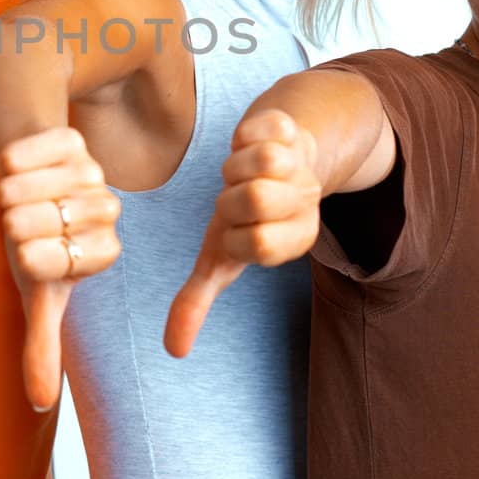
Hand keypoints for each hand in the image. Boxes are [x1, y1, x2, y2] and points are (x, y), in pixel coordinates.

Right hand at [0, 127, 120, 410]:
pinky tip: (16, 165)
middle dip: (11, 223)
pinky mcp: (72, 139)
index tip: (25, 253)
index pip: (49, 263)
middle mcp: (107, 211)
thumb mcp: (37, 293)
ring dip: (7, 192)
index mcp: (103, 254)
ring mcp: (92, 171)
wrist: (27, 179)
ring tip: (11, 195)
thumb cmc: (32, 240)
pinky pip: (26, 151)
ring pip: (30, 186)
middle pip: (36, 223)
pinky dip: (8, 160)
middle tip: (16, 219)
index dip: (23, 257)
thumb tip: (40, 403)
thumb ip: (43, 344)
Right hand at [166, 109, 319, 357]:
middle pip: (256, 199)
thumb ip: (197, 299)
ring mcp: (303, 164)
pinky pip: (265, 127)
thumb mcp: (220, 256)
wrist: (278, 157)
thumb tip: (173, 351)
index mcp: (292, 240)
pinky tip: (251, 143)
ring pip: (264, 160)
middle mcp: (305, 204)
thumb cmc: (242, 215)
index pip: (260, 246)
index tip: (234, 228)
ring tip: (243, 170)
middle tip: (237, 195)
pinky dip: (246, 134)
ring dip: (237, 164)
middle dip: (231, 196)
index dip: (233, 235)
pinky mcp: (294, 129)